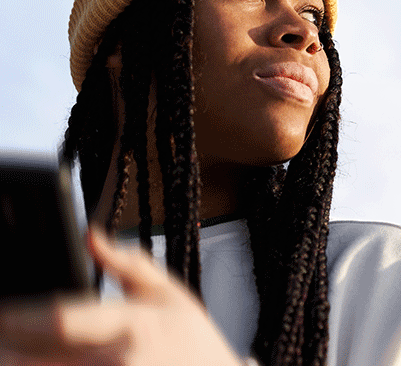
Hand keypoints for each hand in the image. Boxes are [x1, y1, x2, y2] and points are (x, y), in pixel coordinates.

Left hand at [0, 226, 243, 365]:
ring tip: (8, 346)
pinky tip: (33, 359)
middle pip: (37, 359)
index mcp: (133, 323)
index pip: (61, 319)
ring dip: (18, 360)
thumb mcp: (169, 292)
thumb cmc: (193, 340)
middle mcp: (117, 361)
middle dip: (5, 345)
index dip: (16, 316)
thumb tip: (91, 236)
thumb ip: (128, 262)